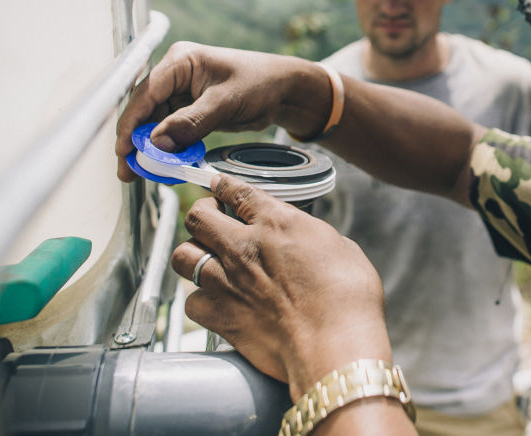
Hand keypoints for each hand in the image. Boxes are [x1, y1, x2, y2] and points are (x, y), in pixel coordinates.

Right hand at [115, 41, 315, 181]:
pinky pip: (172, 131)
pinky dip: (168, 149)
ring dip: (149, 149)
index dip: (131, 123)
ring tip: (141, 174)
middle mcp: (175, 75)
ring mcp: (181, 93)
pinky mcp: (190, 110)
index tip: (124, 149)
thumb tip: (157, 143)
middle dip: (136, 141)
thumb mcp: (225, 102)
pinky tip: (164, 167)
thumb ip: (191, 122)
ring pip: (155, 124)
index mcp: (180, 61)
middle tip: (128, 171)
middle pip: (145, 110)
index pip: (145, 93)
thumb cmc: (260, 82)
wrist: (284, 89)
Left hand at [172, 174, 391, 399]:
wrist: (335, 344)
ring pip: (183, 256)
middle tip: (211, 218)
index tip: (218, 185)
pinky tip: (213, 301)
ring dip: (192, 253)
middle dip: (201, 213)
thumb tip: (308, 242)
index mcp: (277, 222)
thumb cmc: (348, 298)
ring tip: (203, 257)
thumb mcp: (341, 248)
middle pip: (198, 217)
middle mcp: (244, 246)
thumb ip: (314, 238)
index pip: (237, 191)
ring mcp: (227, 282)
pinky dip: (199, 300)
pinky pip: (191, 302)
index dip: (223, 185)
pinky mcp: (221, 317)